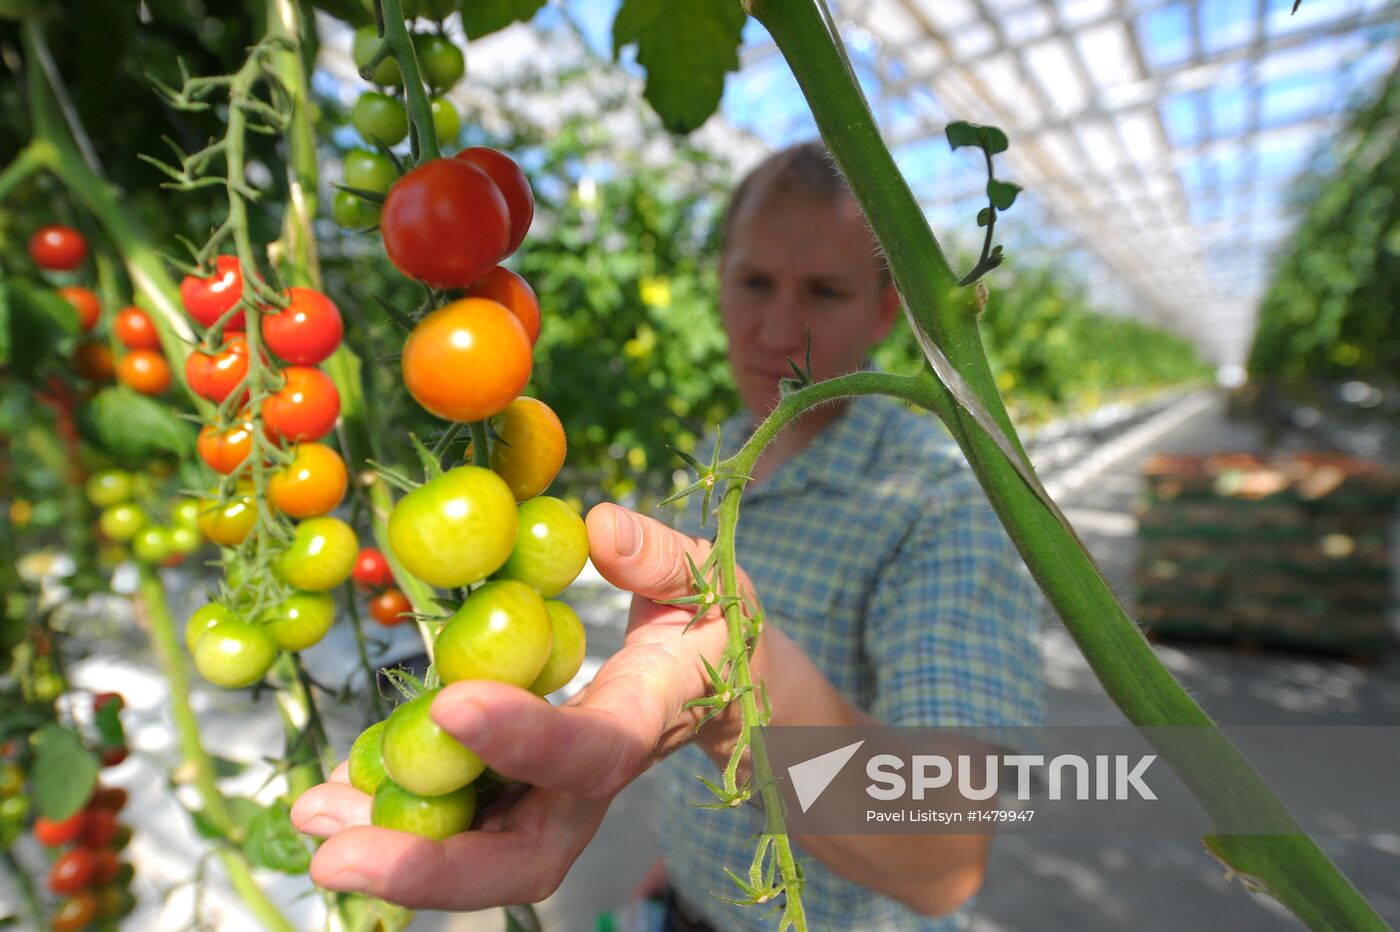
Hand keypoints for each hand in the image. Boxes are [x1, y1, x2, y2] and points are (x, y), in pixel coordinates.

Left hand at [290, 503, 747, 908]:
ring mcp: (550, 800)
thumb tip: (598, 526)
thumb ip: (662, 557)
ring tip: (313, 815)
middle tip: (338, 854)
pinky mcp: (516, 795)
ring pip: (476, 855)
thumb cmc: (711, 631)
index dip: (524, 739)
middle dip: (432, 866)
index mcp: (643, 723)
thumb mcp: (708, 581)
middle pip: (520, 856)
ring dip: (391, 849)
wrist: (717, 693)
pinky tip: (331, 794)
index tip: (449, 704)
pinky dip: (391, 817)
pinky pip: (455, 823)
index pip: (589, 752)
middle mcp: (590, 785)